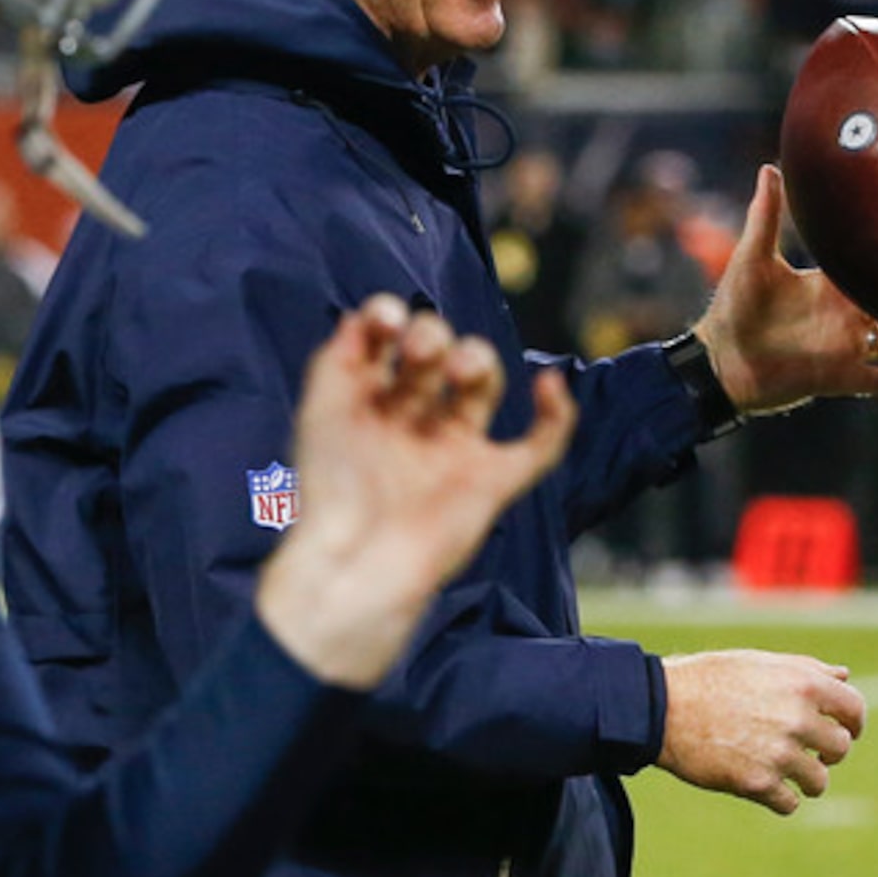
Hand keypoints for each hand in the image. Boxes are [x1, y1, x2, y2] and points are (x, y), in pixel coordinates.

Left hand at [257, 296, 576, 689]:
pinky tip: (548, 386)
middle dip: (432, 337)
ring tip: (461, 368)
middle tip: (422, 353)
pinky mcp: (491, 482)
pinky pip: (539, 445)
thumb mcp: (320, 413)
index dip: (391, 317)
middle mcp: (413, 419)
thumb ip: (337, 358)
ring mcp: (454, 449)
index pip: (390, 340)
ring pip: (482, 383)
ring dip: (477, 358)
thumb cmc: (329, 493)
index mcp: (370, 402)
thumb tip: (364, 314)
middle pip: (437, 351)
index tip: (386, 321)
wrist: (354, 563)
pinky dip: (557, 415)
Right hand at [656, 649, 866, 815]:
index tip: (847, 731)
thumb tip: (845, 676)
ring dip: (806, 780)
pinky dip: (780, 798)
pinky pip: (789, 803)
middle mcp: (798, 719)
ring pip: (818, 781)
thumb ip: (807, 670)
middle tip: (809, 752)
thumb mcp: (761, 663)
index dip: (855, 722)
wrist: (663, 707)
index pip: (855, 709)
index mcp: (804, 684)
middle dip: (827, 752)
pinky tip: (764, 785)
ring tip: (786, 773)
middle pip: (840, 748)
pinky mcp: (757, 784)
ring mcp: (779, 754)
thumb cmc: (711, 679)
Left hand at [690, 165, 877, 415]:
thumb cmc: (733, 306)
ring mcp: (845, 347)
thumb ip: (766, 216)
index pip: (870, 265)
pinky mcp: (838, 377)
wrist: (718, 360)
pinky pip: (876, 380)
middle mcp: (845, 315)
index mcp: (829, 286)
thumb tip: (769, 168)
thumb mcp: (752, 257)